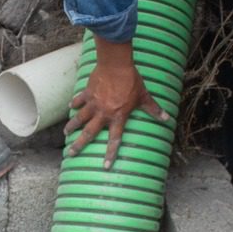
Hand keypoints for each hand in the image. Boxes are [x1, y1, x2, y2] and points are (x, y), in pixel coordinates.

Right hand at [65, 36, 167, 168]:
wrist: (116, 65)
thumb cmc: (131, 81)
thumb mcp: (144, 96)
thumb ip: (153, 108)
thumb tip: (166, 118)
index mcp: (118, 117)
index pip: (114, 139)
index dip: (111, 153)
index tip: (105, 165)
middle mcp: (103, 114)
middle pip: (89, 133)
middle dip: (79, 144)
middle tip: (71, 152)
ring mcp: (93, 103)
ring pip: (79, 118)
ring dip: (72, 126)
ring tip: (66, 133)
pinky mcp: (87, 93)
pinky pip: (79, 100)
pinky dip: (74, 103)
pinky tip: (69, 107)